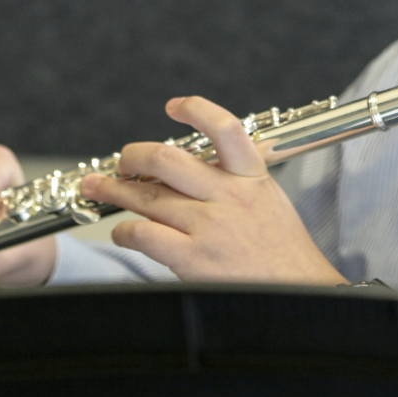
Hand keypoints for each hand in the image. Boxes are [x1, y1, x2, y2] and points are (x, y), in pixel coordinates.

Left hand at [80, 96, 348, 284]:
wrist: (299, 290)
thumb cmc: (282, 247)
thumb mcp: (270, 196)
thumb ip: (240, 175)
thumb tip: (207, 155)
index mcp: (251, 175)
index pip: (224, 127)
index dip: (196, 109)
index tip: (174, 106)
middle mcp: (229, 195)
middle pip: (167, 160)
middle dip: (133, 156)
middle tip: (122, 160)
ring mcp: (209, 227)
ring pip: (147, 196)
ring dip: (115, 190)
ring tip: (98, 187)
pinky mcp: (193, 259)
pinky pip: (144, 235)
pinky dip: (125, 230)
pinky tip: (123, 231)